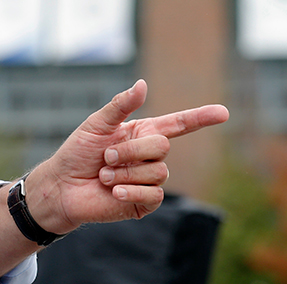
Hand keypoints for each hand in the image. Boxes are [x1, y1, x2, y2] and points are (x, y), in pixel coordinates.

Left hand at [25, 79, 228, 233]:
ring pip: (157, 171)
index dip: (201, 118)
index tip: (224, 112)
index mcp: (141, 133)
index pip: (178, 124)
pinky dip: (131, 190)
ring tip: (104, 175)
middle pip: (162, 147)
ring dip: (124, 172)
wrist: (62, 186)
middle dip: (130, 150)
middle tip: (105, 156)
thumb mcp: (96, 124)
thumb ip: (120, 105)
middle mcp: (149, 156)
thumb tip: (142, 84)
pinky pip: (154, 195)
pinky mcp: (144, 202)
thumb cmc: (77, 153)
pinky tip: (113, 190)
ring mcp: (149, 180)